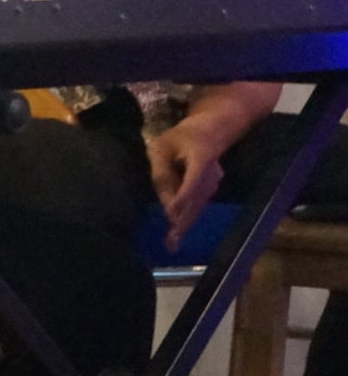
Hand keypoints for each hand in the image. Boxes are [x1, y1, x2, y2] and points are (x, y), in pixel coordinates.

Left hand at [147, 116, 232, 251]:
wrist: (209, 132)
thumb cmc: (179, 138)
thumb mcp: (162, 147)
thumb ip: (161, 172)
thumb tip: (165, 202)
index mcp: (201, 158)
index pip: (191, 182)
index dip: (182, 199)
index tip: (171, 216)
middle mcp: (212, 175)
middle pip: (196, 200)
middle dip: (183, 222)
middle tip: (171, 242)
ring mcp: (214, 183)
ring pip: (198, 206)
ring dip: (185, 224)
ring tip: (173, 243)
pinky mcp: (210, 189)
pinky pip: (199, 205)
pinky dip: (188, 218)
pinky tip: (178, 231)